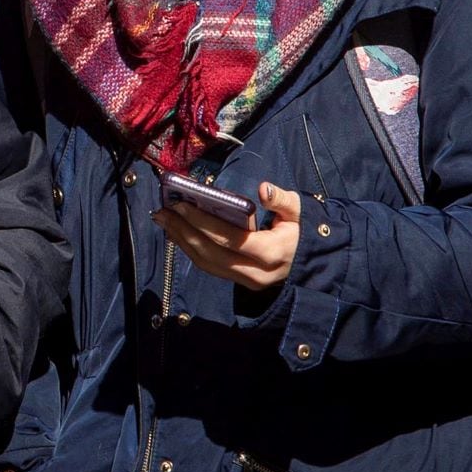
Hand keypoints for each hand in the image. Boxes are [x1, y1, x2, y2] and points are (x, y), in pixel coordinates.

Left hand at [151, 182, 302, 290]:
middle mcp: (256, 272)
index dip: (203, 222)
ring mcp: (247, 281)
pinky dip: (190, 250)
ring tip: (163, 220)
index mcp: (272, 253)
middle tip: (162, 211)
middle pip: (211, 254)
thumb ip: (283, 200)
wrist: (310, 264)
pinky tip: (177, 233)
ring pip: (206, 264)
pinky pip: (210, 267)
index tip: (180, 204)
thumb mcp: (300, 213)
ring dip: (182, 241)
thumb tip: (263, 189)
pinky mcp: (239, 282)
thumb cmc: (303, 233)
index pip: (230, 238)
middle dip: (183, 231)